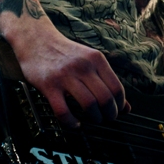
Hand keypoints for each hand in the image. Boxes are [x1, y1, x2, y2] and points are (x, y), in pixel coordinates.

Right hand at [13, 19, 127, 127]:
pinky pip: (63, 111)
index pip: (116, 88)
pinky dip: (72, 122)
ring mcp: (65, 76)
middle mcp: (83, 66)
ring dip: (94, 119)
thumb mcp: (90, 60)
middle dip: (109, 114)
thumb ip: (107, 81)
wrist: (36, 39)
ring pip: (89, 105)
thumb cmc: (65, 53)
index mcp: (96, 59)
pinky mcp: (49, 86)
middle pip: (105, 98)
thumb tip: (126, 107)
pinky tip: (75, 124)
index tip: (116, 111)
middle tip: (106, 118)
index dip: (119, 105)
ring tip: (92, 120)